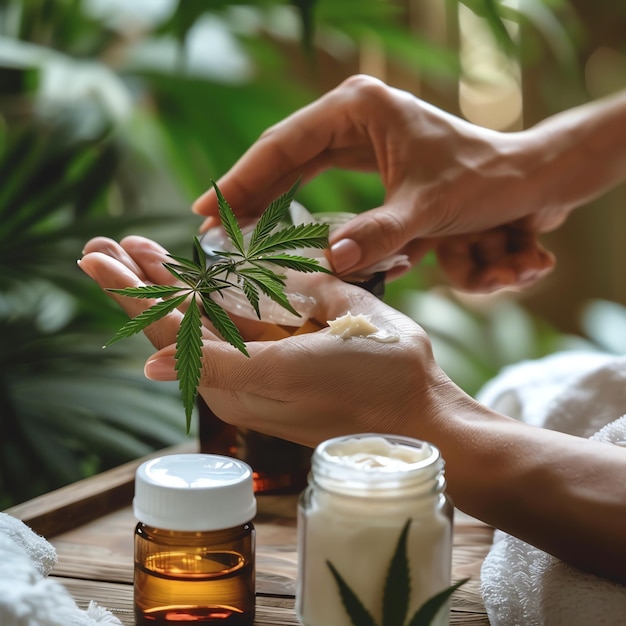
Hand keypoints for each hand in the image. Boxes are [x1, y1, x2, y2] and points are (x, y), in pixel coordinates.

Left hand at [79, 235, 457, 447]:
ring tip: (136, 258)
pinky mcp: (269, 389)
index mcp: (246, 374)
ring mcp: (252, 391)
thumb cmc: (387, 376)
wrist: (420, 422)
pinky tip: (185, 291)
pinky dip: (199, 316)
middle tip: (100, 249)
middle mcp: (238, 388)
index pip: (172, 326)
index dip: (134, 288)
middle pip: (171, 331)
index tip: (99, 257)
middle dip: (135, 286)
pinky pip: (224, 348)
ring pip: (193, 338)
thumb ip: (228, 352)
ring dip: (163, 296)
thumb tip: (154, 362)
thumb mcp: (315, 347)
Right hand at [192, 74, 563, 291]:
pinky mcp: (363, 154)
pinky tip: (269, 220)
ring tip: (230, 227)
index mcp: (359, 108)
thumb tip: (332, 261)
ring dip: (262, 195)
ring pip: (293, 164)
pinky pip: (313, 175)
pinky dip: (290, 198)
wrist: (518, 179)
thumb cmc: (482, 180)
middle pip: (281, 152)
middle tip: (209, 226)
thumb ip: (381, 233)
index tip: (209, 208)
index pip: (284, 145)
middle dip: (245, 189)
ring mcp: (356, 132)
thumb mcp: (430, 206)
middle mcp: (352, 114)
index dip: (243, 179)